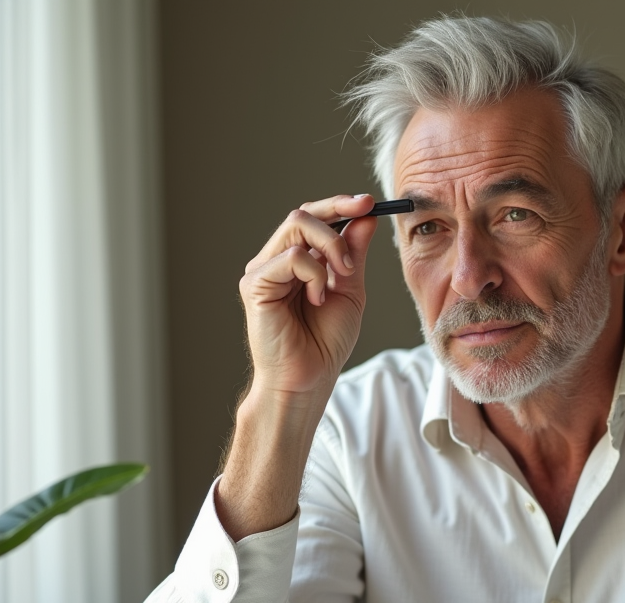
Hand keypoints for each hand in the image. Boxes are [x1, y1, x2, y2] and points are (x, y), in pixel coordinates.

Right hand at [239, 194, 377, 397]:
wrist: (308, 379)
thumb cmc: (325, 342)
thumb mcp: (350, 290)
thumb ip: (354, 254)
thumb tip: (366, 216)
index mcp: (297, 260)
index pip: (314, 217)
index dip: (340, 204)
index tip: (369, 202)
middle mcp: (275, 260)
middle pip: (303, 213)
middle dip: (338, 217)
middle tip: (363, 233)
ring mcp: (263, 270)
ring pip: (296, 225)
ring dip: (330, 247)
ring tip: (340, 279)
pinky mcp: (255, 284)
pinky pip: (291, 256)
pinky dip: (314, 274)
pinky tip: (317, 299)